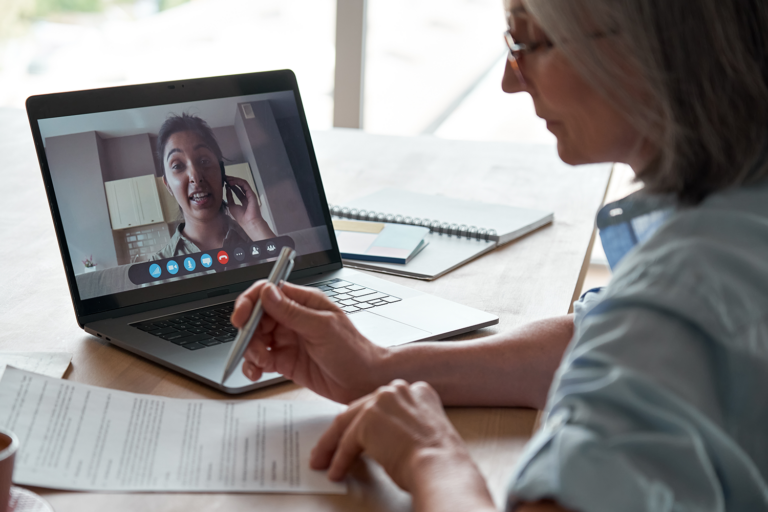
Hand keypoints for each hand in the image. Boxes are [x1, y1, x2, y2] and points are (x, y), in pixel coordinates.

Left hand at [225, 176, 275, 238]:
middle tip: (225, 178)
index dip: (231, 185)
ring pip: (242, 183)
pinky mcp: (251, 193)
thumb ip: (229, 197)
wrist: (248, 222)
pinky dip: (238, 182)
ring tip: (227, 179)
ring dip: (234, 180)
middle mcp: (247, 196)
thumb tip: (227, 189)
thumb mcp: (231, 206)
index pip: (237, 190)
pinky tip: (231, 182)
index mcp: (243, 200)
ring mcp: (250, 194)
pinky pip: (245, 185)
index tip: (224, 182)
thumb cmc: (242, 217)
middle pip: (240, 185)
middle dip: (232, 180)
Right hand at [231, 281, 388, 403]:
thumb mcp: (322, 328)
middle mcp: (292, 319)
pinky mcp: (284, 360)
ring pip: (255, 339)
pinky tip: (257, 372)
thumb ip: (292, 312)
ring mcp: (287, 340)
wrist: (364, 381)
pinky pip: (260, 360)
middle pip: (256, 317)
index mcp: (303, 302)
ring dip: (250, 350)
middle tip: (253, 347)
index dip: (250, 302)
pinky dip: (253, 366)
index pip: (268, 292)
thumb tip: (267, 292)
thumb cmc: (353, 350)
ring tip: (261, 363)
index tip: (242, 317)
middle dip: (249, 332)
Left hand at [310, 380, 477, 492]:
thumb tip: (384, 441)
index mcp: (417, 391)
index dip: (367, 420)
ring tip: (324, 461)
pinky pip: (346, 443)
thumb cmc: (440, 461)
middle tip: (330, 447)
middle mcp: (398, 390)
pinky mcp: (367, 420)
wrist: (440, 467)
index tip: (357, 431)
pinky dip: (339, 460)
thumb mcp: (425, 433)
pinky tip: (336, 471)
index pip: (382, 404)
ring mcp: (381, 401)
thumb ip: (404, 426)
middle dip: (344, 431)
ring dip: (332, 446)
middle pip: (361, 410)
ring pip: (348, 424)